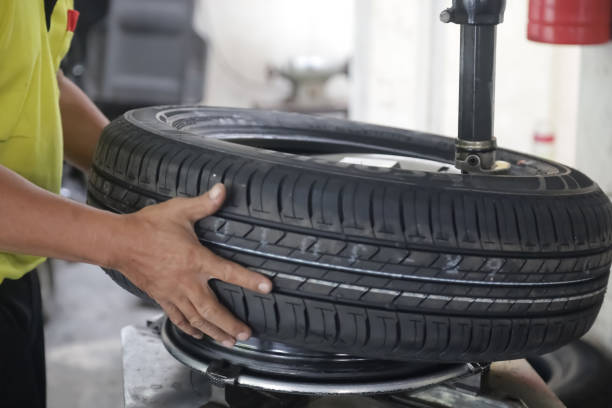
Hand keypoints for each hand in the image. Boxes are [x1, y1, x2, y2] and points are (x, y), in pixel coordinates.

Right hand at [112, 183, 271, 346]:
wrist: (118, 242)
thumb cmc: (149, 225)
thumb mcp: (179, 210)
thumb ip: (204, 203)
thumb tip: (223, 189)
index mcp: (196, 259)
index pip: (229, 272)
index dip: (250, 280)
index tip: (267, 288)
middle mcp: (186, 281)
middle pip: (213, 309)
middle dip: (231, 324)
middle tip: (247, 334)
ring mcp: (173, 292)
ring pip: (197, 319)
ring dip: (215, 331)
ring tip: (229, 341)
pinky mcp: (161, 297)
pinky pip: (178, 318)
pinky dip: (190, 328)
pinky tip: (199, 334)